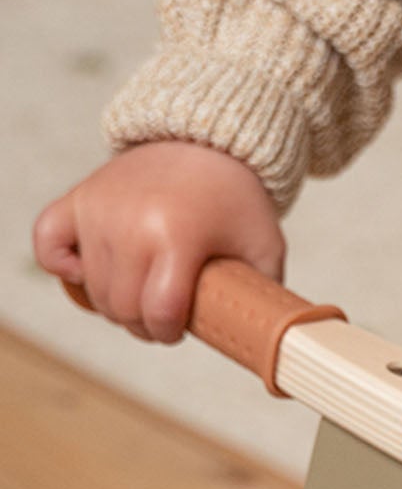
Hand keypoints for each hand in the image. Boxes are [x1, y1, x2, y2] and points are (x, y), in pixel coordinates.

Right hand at [33, 140, 283, 342]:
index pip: (158, 313)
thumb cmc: (237, 204)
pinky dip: (64, 266)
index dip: (169, 332)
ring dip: (115, 304)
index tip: (180, 328)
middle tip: (164, 316)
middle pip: (122, 308)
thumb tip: (264, 345)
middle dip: (144, 325)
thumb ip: (263, 298)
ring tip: (143, 294)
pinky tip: (92, 271)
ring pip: (92, 289)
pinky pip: (48, 244)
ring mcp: (99, 209)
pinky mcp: (77, 199)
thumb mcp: (265, 250)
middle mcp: (131, 222)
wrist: (205, 143)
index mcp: (178, 236)